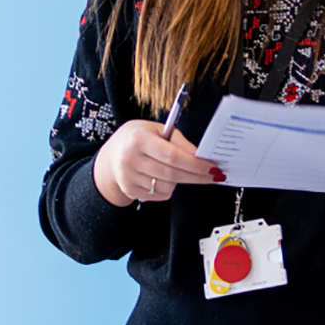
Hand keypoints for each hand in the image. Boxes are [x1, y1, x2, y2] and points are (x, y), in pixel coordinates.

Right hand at [93, 120, 223, 206]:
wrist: (111, 155)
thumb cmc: (136, 138)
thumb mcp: (155, 129)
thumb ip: (178, 141)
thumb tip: (200, 155)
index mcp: (138, 139)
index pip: (172, 155)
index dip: (195, 164)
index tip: (212, 167)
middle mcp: (131, 159)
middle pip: (172, 173)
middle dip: (197, 176)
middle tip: (213, 175)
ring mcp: (129, 177)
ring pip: (168, 186)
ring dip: (180, 180)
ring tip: (176, 168)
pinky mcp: (130, 191)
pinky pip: (160, 195)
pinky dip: (168, 187)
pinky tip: (162, 176)